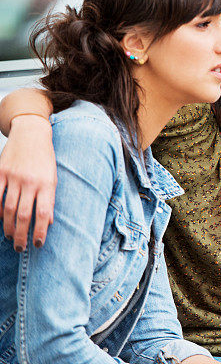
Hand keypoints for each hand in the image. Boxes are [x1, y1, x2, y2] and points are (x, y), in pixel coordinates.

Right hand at [0, 115, 55, 250]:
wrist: (32, 134)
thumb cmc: (45, 159)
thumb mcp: (53, 178)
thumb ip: (49, 199)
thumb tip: (49, 222)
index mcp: (47, 184)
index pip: (44, 214)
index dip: (40, 232)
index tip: (37, 244)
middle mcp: (31, 182)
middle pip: (23, 215)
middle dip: (21, 235)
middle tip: (20, 248)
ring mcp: (14, 177)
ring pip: (7, 208)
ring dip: (7, 226)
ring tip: (9, 237)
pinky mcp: (1, 172)